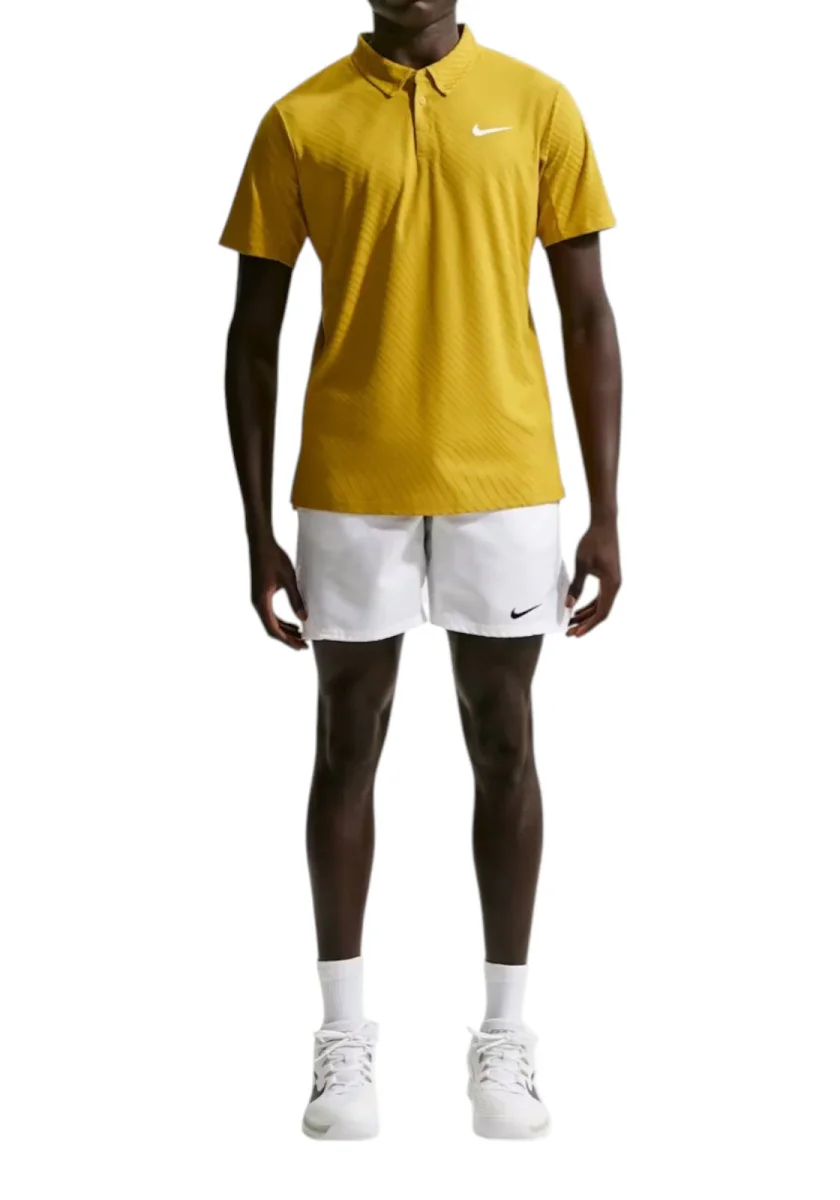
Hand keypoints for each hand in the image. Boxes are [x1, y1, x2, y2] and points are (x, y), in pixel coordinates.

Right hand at [249, 536, 307, 649]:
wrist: (261, 543)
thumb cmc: (274, 558)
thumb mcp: (289, 579)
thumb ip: (296, 599)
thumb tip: (304, 618)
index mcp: (262, 602)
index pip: (273, 628)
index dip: (287, 640)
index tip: (300, 646)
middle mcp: (257, 603)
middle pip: (272, 628)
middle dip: (288, 637)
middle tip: (304, 644)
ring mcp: (258, 599)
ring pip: (271, 621)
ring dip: (285, 629)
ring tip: (300, 634)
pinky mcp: (261, 594)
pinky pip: (270, 613)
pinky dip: (281, 620)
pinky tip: (293, 622)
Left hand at [565, 518, 621, 637]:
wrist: (604, 525)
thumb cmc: (593, 542)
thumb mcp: (582, 565)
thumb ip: (576, 586)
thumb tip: (568, 605)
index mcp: (611, 585)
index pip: (601, 612)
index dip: (589, 625)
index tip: (576, 633)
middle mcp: (614, 586)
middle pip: (601, 611)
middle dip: (585, 623)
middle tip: (569, 632)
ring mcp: (612, 582)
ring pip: (600, 605)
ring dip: (586, 614)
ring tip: (571, 622)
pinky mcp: (608, 577)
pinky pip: (600, 597)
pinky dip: (589, 605)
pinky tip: (577, 608)